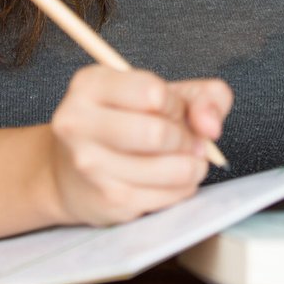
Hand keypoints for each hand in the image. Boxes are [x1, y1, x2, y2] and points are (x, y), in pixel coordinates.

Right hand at [47, 65, 232, 226]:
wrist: (72, 173)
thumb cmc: (125, 124)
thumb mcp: (162, 95)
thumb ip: (202, 97)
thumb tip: (211, 127)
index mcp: (90, 85)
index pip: (153, 93)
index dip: (175, 105)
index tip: (173, 111)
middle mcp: (79, 122)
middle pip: (157, 133)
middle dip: (186, 139)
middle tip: (187, 141)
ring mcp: (90, 164)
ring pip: (168, 169)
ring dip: (190, 166)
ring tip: (186, 160)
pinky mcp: (107, 199)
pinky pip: (166, 196)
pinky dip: (182, 188)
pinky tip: (171, 179)